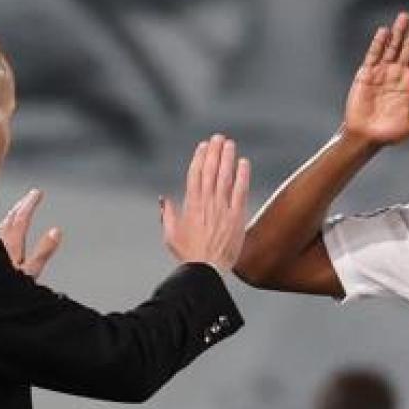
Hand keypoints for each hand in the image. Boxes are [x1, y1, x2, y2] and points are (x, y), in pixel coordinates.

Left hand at [0, 189, 62, 277]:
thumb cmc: (4, 294)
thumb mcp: (30, 273)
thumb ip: (44, 252)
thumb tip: (56, 231)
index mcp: (9, 248)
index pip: (20, 220)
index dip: (29, 205)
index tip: (38, 193)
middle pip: (10, 221)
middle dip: (22, 206)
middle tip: (32, 196)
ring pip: (0, 229)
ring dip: (11, 217)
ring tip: (18, 211)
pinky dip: (2, 231)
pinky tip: (1, 234)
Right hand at [161, 134, 251, 271]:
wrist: (206, 270)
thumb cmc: (188, 255)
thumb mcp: (171, 235)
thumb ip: (168, 215)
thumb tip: (164, 200)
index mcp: (190, 205)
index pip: (195, 175)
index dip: (200, 158)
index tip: (203, 146)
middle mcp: (206, 203)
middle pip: (210, 171)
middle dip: (214, 152)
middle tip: (218, 137)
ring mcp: (222, 208)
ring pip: (225, 177)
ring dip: (227, 158)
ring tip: (230, 144)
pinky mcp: (236, 216)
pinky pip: (240, 191)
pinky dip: (242, 176)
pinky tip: (244, 163)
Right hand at [344, 9, 408, 145]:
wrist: (365, 136)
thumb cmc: (390, 133)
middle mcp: (399, 74)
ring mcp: (383, 72)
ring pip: (393, 47)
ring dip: (399, 32)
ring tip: (405, 15)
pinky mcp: (366, 74)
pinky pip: (373, 55)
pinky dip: (378, 43)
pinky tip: (384, 31)